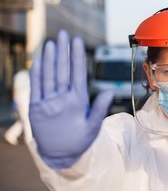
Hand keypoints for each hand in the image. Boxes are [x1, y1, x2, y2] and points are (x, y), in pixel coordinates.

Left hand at [29, 30, 113, 169]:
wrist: (57, 156)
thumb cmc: (79, 140)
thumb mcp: (93, 127)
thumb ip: (100, 108)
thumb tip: (109, 91)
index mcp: (77, 103)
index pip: (77, 74)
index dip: (77, 56)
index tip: (77, 42)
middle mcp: (60, 101)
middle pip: (62, 70)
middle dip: (63, 50)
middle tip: (64, 34)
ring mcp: (46, 103)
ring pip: (48, 75)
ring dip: (50, 57)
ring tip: (52, 42)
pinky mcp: (35, 107)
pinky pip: (35, 86)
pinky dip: (37, 71)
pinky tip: (40, 59)